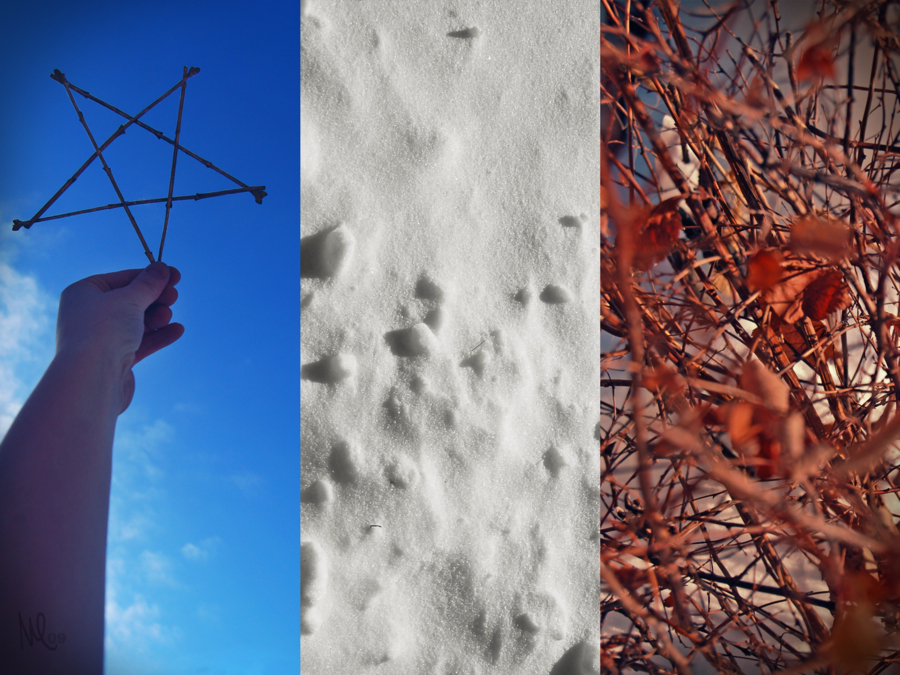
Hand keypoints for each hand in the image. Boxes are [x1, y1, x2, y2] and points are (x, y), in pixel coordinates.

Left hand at [56, 262, 183, 410]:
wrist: (92, 379)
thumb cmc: (103, 331)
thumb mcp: (129, 299)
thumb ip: (148, 284)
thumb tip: (161, 267)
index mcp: (84, 292)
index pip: (122, 278)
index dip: (150, 276)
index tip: (175, 275)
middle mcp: (89, 314)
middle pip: (130, 300)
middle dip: (155, 298)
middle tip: (174, 296)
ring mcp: (102, 338)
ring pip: (137, 322)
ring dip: (156, 317)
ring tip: (167, 316)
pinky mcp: (115, 359)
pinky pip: (140, 343)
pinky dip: (159, 336)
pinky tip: (177, 330)